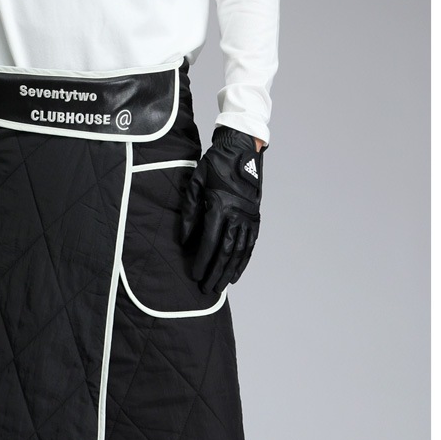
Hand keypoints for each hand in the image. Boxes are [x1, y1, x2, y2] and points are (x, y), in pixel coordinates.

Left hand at [179, 127, 264, 296]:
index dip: (202, 261)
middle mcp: (237, 215)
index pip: (210, 242)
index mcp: (220, 207)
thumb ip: (189, 214)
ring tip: (220, 287)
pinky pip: (250, 245)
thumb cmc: (213, 166)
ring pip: (239, 251)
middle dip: (215, 273)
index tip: (195, 275)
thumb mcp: (195, 185)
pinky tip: (235, 274)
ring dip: (229, 272)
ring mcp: (249, 217)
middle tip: (206, 289)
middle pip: (226, 252)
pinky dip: (243, 261)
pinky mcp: (255, 217)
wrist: (241, 149)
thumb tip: (185, 241)